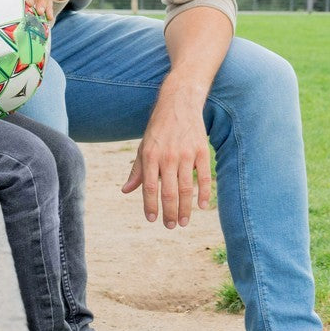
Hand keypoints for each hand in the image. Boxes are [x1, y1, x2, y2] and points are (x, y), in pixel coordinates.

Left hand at [121, 87, 211, 227]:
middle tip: (170, 226)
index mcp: (150, 156)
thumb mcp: (144, 147)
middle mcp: (167, 157)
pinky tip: (202, 206)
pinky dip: (204, 193)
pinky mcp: (201, 151)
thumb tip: (125, 191)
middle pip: (169, 192)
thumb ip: (136, 171)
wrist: (179, 103)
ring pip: (186, 188)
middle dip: (169, 213)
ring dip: (185, 208)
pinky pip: (204, 177)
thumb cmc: (158, 129)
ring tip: (183, 222)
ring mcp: (185, 154)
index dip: (150, 205)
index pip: (149, 187)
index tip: (152, 219)